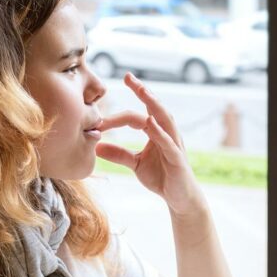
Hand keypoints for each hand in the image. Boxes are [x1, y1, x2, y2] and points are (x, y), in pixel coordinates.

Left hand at [95, 73, 206, 215]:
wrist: (180, 198)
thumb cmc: (161, 177)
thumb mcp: (136, 164)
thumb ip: (119, 154)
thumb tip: (97, 147)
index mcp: (156, 132)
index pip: (136, 116)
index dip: (117, 116)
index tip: (99, 116)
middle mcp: (167, 133)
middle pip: (154, 108)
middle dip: (143, 91)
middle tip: (129, 77)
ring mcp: (174, 144)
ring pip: (165, 119)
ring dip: (154, 104)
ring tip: (142, 91)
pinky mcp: (178, 158)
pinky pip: (169, 142)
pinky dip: (160, 132)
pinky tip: (150, 123)